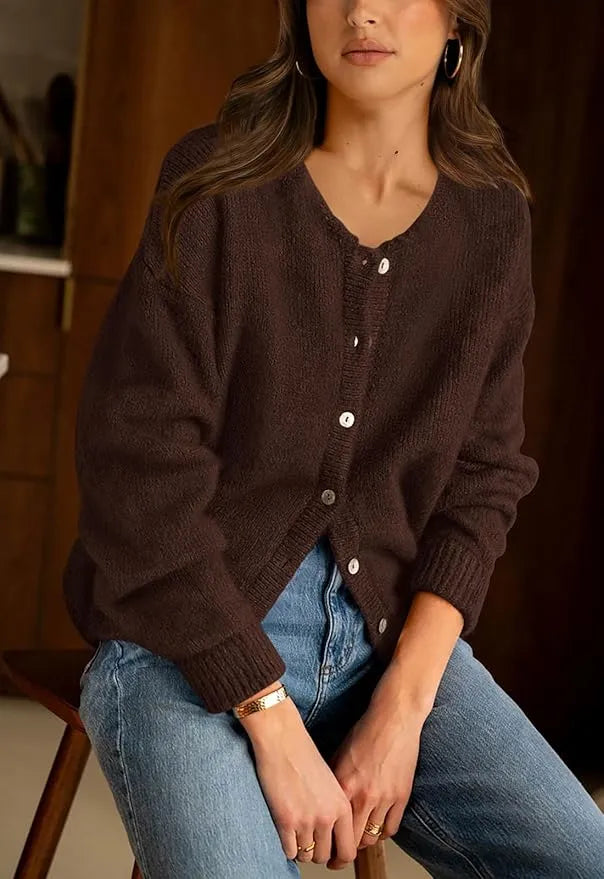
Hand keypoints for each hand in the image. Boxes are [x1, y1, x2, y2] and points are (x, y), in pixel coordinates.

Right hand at [246, 698, 357, 866]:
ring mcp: (306, 820)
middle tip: (310, 844)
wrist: (282, 739)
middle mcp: (328, 816)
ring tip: (296, 834)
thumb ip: (334, 807)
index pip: (348, 850)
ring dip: (301, 850)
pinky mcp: (285, 820)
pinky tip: (286, 832)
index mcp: (342, 806)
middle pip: (326, 856)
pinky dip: (288, 847)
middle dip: (317, 853)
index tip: (331, 857)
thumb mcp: (330, 782)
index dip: (339, 858)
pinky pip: (289, 851)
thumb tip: (332, 832)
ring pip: (307, 856)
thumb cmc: (303, 754)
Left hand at [325, 669, 429, 869]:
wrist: (394, 719)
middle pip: (351, 841)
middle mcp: (363, 795)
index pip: (333, 827)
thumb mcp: (339, 754)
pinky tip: (376, 829)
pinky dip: (382, 832)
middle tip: (338, 859)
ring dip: (363, 844)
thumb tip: (325, 801)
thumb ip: (333, 781)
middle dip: (343, 855)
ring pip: (371, 837)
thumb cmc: (365, 732)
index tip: (323, 852)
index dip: (327, 845)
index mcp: (344, 784)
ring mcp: (384, 797)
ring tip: (357, 844)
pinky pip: (391, 828)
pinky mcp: (401, 796)